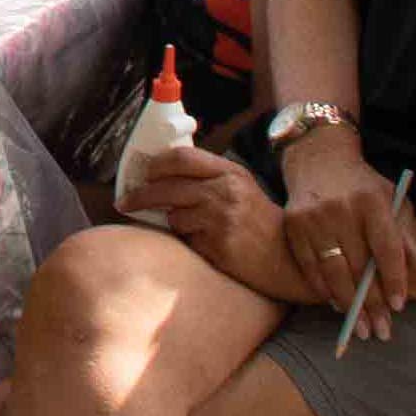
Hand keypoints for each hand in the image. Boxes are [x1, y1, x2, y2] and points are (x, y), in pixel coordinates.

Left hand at [121, 144, 301, 299]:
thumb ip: (210, 178)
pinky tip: (209, 246)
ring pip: (174, 216)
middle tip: (126, 201)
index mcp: (230, 172)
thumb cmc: (261, 223)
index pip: (181, 157)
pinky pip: (186, 241)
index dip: (156, 165)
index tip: (143, 174)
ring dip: (175, 223)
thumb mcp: (242, 188)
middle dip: (140, 195)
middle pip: (166, 186)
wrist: (289, 258)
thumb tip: (165, 176)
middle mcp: (224, 191)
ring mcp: (220, 219)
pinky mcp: (216, 246)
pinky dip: (190, 243)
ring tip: (196, 230)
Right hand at [279, 127, 415, 336]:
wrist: (320, 159)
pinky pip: (310, 268)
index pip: (386, 247)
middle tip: (381, 331)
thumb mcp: (393, 200)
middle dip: (372, 303)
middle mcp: (342, 208)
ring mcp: (314, 218)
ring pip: (333, 273)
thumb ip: (407, 235)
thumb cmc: (364, 187)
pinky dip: (324, 290)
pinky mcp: (294, 225)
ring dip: (348, 306)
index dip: (394, 279)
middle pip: (359, 266)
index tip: (400, 306)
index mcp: (372, 200)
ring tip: (360, 328)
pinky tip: (337, 306)